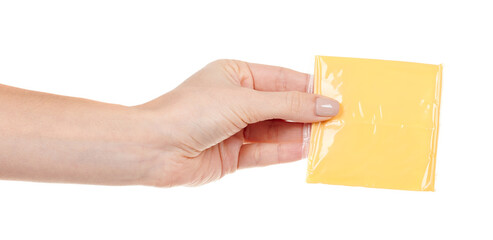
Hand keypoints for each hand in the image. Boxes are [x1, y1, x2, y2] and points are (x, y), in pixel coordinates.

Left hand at [138, 60, 339, 186]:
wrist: (154, 148)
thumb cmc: (192, 111)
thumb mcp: (245, 101)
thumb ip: (288, 106)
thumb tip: (327, 106)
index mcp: (236, 75)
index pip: (281, 79)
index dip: (309, 88)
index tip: (336, 96)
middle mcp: (236, 100)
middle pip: (281, 107)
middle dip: (307, 114)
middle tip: (338, 121)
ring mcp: (234, 128)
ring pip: (275, 131)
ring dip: (299, 134)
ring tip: (328, 138)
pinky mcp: (232, 154)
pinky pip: (264, 152)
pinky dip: (283, 152)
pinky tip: (305, 150)